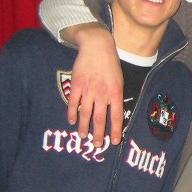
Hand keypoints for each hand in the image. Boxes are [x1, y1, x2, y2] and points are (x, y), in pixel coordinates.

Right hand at [64, 24, 123, 144]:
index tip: (114, 141)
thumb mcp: (120, 80)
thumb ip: (116, 95)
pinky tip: (71, 121)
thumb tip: (114, 112)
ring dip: (84, 127)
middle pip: (100, 119)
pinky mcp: (76, 84)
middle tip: (98, 145)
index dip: (115, 130)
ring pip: (85, 113)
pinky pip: (73, 102)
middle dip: (99, 134)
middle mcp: (102, 93)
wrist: (97, 46)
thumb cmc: (111, 64)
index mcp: (115, 92)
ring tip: (84, 137)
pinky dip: (72, 113)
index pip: (116, 116)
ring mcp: (88, 89)